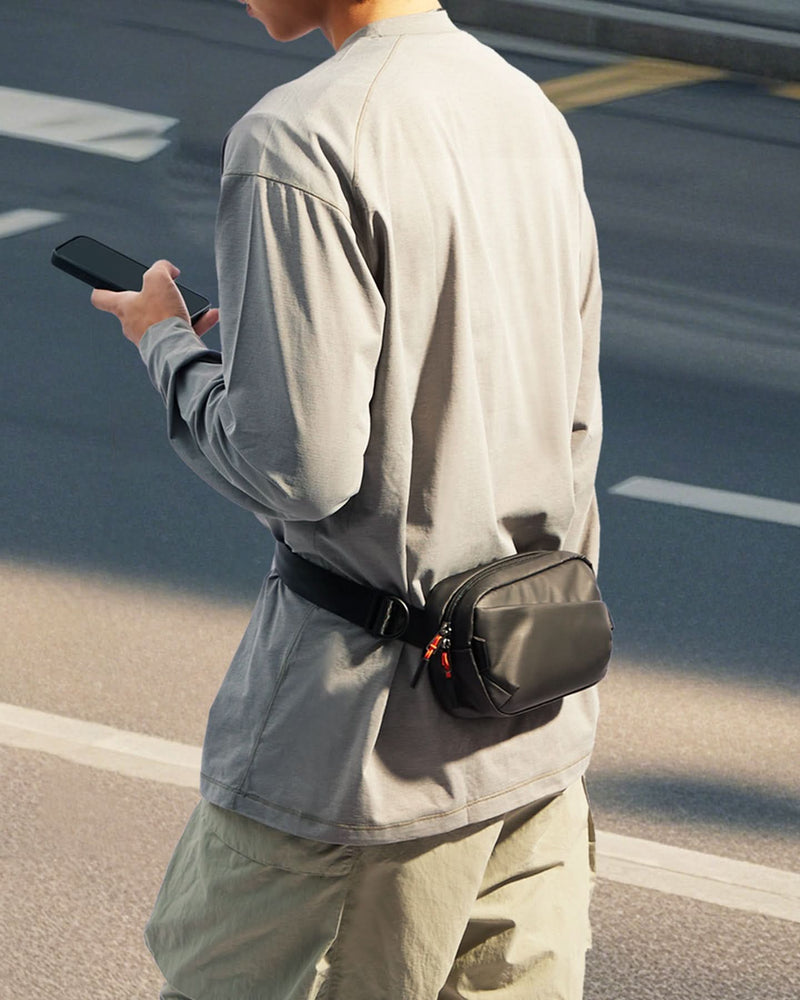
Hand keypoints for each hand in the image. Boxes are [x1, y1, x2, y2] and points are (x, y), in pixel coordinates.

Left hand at [90, 259, 219, 345]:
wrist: (176, 349)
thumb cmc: (161, 316)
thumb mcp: (158, 278)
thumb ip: (160, 268)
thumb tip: (168, 269)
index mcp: (124, 308)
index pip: (101, 298)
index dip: (102, 289)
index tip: (105, 287)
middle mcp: (133, 326)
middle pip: (136, 309)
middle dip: (150, 299)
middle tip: (164, 292)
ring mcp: (150, 339)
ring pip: (162, 320)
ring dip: (176, 310)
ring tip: (190, 304)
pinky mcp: (167, 347)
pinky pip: (182, 331)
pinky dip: (196, 322)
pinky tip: (211, 315)